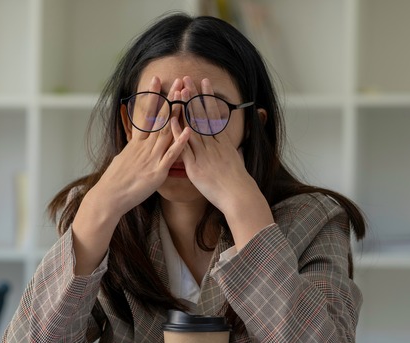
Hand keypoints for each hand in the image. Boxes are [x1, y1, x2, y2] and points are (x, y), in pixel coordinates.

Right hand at [89, 76, 191, 217]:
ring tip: (186, 96)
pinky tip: (188, 130)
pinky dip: (180, 142)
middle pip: (160, 118)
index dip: (152, 96)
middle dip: (170, 98)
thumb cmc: (115, 182)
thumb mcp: (122, 159)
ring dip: (178, 113)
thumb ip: (132, 150)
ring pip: (167, 131)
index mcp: (136, 143)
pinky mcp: (157, 172)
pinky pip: (171, 155)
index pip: (146, 114)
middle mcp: (144, 147)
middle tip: (178, 81)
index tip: (156, 80)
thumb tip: (134, 144)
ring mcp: (151, 158)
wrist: (109, 197)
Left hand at [177, 76, 272, 247]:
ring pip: (193, 126)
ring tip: (179, 91)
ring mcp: (204, 154)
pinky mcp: (195, 166)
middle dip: (194, 96)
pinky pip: (185, 147)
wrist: (238, 196)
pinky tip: (171, 120)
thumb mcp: (235, 160)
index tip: (203, 83)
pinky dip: (178, 133)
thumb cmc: (237, 182)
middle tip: (187, 78)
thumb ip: (228, 149)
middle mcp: (213, 144)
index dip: (207, 98)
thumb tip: (227, 142)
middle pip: (202, 115)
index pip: (213, 114)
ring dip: (185, 108)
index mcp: (222, 142)